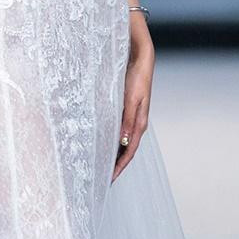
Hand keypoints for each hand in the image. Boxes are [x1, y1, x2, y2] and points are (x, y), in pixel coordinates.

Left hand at [113, 42, 153, 182]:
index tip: (108, 180)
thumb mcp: (131, 98)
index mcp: (139, 123)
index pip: (129, 152)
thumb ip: (127, 119)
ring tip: (98, 165)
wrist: (141, 58)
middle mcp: (136, 123)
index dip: (119, 167)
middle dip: (115, 165)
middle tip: (99, 178)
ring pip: (121, 142)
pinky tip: (100, 143)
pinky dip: (110, 140)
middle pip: (125, 150)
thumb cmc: (137, 76)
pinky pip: (117, 131)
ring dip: (112, 154)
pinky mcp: (125, 110)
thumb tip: (123, 141)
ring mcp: (131, 117)